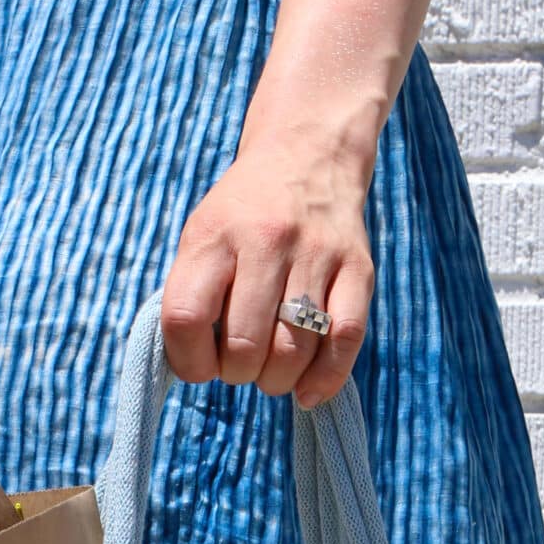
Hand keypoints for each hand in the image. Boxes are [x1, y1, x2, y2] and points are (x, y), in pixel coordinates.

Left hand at [160, 126, 373, 408]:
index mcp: (214, 235)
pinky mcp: (358, 268)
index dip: (188, 362)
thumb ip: (192, 295)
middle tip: (240, 364)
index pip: (186, 319)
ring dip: (276, 381)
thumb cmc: (243, 214)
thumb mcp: (202, 236)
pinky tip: (308, 390)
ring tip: (271, 372)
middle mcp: (265, 241)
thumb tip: (195, 368)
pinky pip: (345, 339)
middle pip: (244, 346)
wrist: (308, 152)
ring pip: (293, 351)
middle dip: (237, 374)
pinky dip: (325, 378)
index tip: (199, 365)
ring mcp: (316, 254)